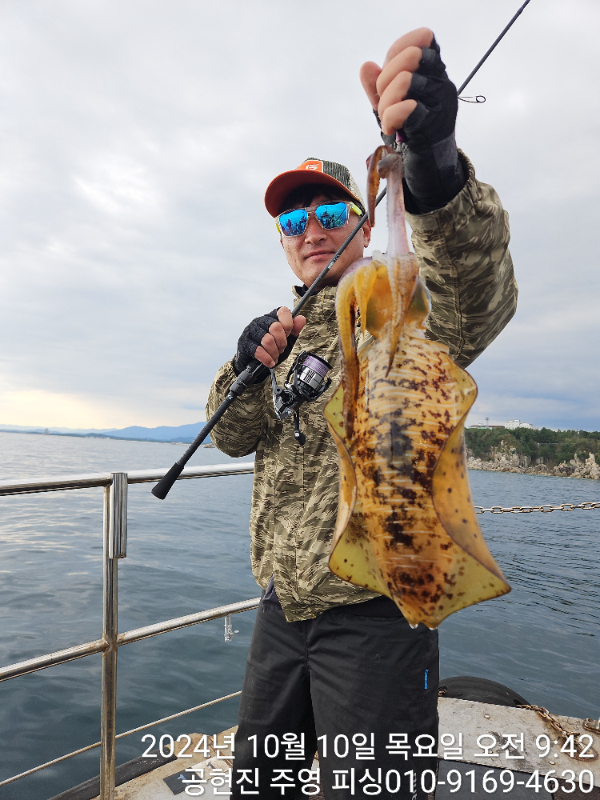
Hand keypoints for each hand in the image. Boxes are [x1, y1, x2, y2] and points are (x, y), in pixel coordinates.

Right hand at [234, 307, 305, 373]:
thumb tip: (301, 319)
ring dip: (274, 352)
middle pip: (275, 327)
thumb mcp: (286, 340)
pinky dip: (266, 358)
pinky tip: (269, 362)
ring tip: (274, 357)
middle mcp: (260, 321)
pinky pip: (258, 350)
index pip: (283, 312)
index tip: (287, 335)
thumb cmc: (270, 348)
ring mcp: (251, 331)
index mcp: (272, 317)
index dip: (288, 325)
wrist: (254, 362)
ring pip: (267, 339)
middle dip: (281, 342)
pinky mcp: (244, 342)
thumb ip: (294, 330)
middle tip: (281, 349)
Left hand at [360, 30, 464, 212]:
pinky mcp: (432, 127)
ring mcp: (440, 104)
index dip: (397, 53)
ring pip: (405, 80)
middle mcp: (443, 83)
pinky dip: (390, 118)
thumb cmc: (413, 135)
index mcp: (436, 73)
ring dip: (386, 102)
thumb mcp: (391, 106)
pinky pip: (405, 109)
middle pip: (411, 55)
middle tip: (383, 103)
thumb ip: (378, 86)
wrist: (430, 171)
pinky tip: (390, 129)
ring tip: (386, 119)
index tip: (388, 77)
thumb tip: (366, 66)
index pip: (421, 38)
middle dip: (386, 79)